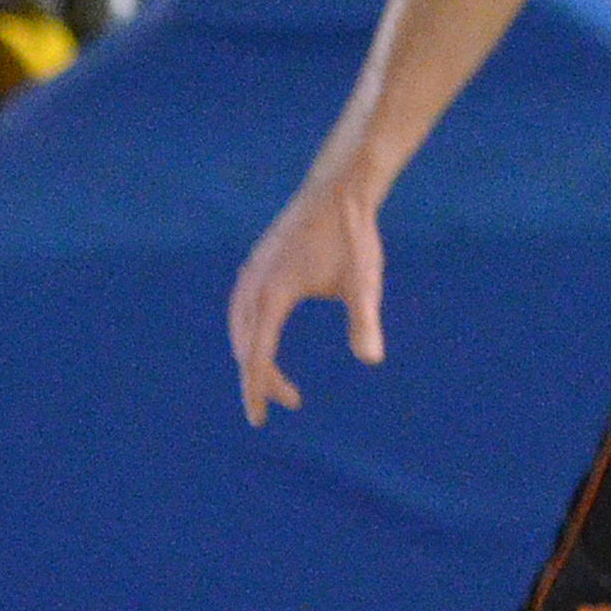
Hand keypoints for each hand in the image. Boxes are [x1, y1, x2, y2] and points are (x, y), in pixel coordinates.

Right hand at [226, 174, 386, 424]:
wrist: (338, 190)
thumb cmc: (352, 236)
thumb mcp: (363, 282)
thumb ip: (364, 322)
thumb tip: (371, 359)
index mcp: (273, 293)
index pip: (257, 355)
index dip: (256, 389)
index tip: (258, 420)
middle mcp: (254, 284)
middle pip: (245, 345)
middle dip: (260, 378)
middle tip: (292, 401)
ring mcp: (252, 272)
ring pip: (239, 327)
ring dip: (252, 356)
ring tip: (273, 379)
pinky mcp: (257, 264)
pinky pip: (242, 308)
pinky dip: (248, 332)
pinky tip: (263, 336)